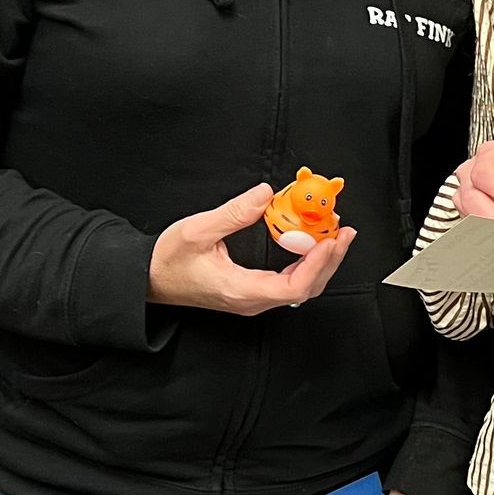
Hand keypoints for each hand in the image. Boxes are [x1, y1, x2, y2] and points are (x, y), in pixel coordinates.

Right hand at [147, 183, 355, 315]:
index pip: (295, 287)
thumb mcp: (197, 231)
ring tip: (336, 236)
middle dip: (330, 260)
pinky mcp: (252, 291)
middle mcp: (252, 300)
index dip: (317, 264)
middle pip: (307, 288)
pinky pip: (290, 283)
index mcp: (242, 290)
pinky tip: (312, 245)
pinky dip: (307, 263)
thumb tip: (265, 194)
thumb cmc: (168, 261)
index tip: (329, 240)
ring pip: (301, 287)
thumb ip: (234, 213)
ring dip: (321, 261)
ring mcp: (253, 298)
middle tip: (344, 232)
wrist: (149, 279)